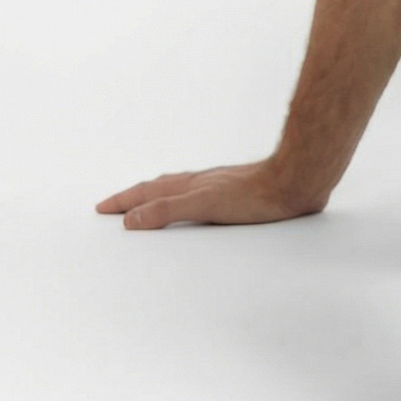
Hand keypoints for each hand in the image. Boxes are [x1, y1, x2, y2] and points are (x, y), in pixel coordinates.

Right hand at [95, 159, 325, 230]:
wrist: (297, 182)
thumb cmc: (257, 195)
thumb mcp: (204, 205)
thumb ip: (167, 210)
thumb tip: (130, 219)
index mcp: (189, 186)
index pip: (148, 194)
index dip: (125, 202)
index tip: (103, 208)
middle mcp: (202, 182)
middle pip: (160, 188)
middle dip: (135, 198)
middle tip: (116, 205)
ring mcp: (220, 185)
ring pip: (181, 189)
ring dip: (159, 196)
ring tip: (148, 201)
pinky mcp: (240, 192)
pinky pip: (201, 194)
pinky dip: (186, 199)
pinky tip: (199, 203)